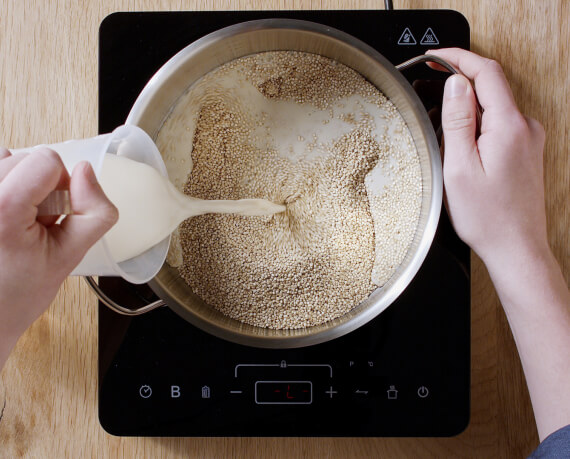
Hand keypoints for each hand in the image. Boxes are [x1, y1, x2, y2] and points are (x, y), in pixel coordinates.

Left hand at [0, 148, 116, 363]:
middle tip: (35, 223)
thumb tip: (86, 172)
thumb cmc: (17, 294)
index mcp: (3, 210)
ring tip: (18, 220)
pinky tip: (6, 214)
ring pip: (3, 158)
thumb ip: (95, 213)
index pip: (45, 160)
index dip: (61, 185)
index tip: (55, 214)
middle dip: (38, 185)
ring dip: (18, 182)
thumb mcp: (71, 257)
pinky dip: (3, 183)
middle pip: (23, 156)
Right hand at [429, 49, 569, 442]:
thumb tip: (455, 84)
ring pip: (495, 105)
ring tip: (440, 117)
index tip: (436, 55)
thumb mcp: (459, 167)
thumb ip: (458, 121)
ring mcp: (529, 138)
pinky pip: (501, 122)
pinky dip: (479, 120)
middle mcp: (525, 127)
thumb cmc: (488, 217)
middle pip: (492, 85)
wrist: (516, 248)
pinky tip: (461, 138)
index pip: (486, 73)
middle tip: (430, 81)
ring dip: (468, 103)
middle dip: (460, 78)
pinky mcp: (526, 150)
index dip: (459, 58)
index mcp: (508, 126)